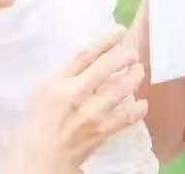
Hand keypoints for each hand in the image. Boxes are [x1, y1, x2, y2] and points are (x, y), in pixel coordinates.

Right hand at [7, 27, 147, 173]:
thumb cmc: (41, 118)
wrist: (42, 154)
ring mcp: (91, 114)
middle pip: (107, 67)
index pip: (86, 54)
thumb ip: (68, 71)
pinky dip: (137, 109)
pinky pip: (126, 117)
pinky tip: (142, 103)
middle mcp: (76, 94)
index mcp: (60, 82)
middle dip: (125, 57)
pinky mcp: (101, 131)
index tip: (119, 31)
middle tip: (133, 54)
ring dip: (134, 77)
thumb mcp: (46, 88)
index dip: (106, 41)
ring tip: (139, 72)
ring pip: (120, 89)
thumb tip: (94, 54)